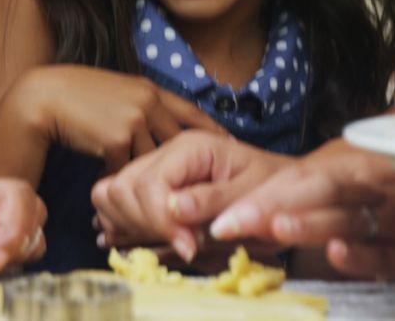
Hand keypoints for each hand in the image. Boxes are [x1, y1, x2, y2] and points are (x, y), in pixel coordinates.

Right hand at [24, 66, 223, 171]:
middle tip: (196, 186)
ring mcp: (133, 121)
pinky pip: (126, 169)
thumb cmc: (78, 95)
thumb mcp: (119, 91)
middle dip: (184, 166)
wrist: (44, 97)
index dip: (213, 132)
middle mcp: (148, 103)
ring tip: (146, 192)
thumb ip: (143, 107)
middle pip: (177, 144)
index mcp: (152, 90)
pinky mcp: (115, 140)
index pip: (192, 113)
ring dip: (144, 176)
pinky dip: (117, 176)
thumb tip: (160, 130)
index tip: (230, 146)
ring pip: (151, 162)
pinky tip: (109, 180)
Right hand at [91, 131, 287, 261]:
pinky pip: (113, 200)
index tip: (190, 247)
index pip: (149, 183)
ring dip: (128, 223)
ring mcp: (154, 167)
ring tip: (166, 241)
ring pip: (109, 193)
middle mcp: (164, 152)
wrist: (284, 185)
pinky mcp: (149, 185)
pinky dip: (121, 222)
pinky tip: (146, 238)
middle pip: (122, 188)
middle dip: (145, 224)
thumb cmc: (274, 187)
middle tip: (185, 245)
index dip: (161, 220)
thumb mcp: (254, 191)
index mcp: (189, 147)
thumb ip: (214, 200)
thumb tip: (175, 211)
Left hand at [208, 143, 394, 281]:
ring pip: (354, 216)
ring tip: (273, 227)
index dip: (264, 196)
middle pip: (321, 191)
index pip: (306, 178)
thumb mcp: (369, 180)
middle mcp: (382, 181)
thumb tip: (261, 213)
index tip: (220, 219)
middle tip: (225, 225)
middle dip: (270, 207)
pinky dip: (368, 250)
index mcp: (361, 162)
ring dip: (313, 221)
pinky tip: (340, 251)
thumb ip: (324, 192)